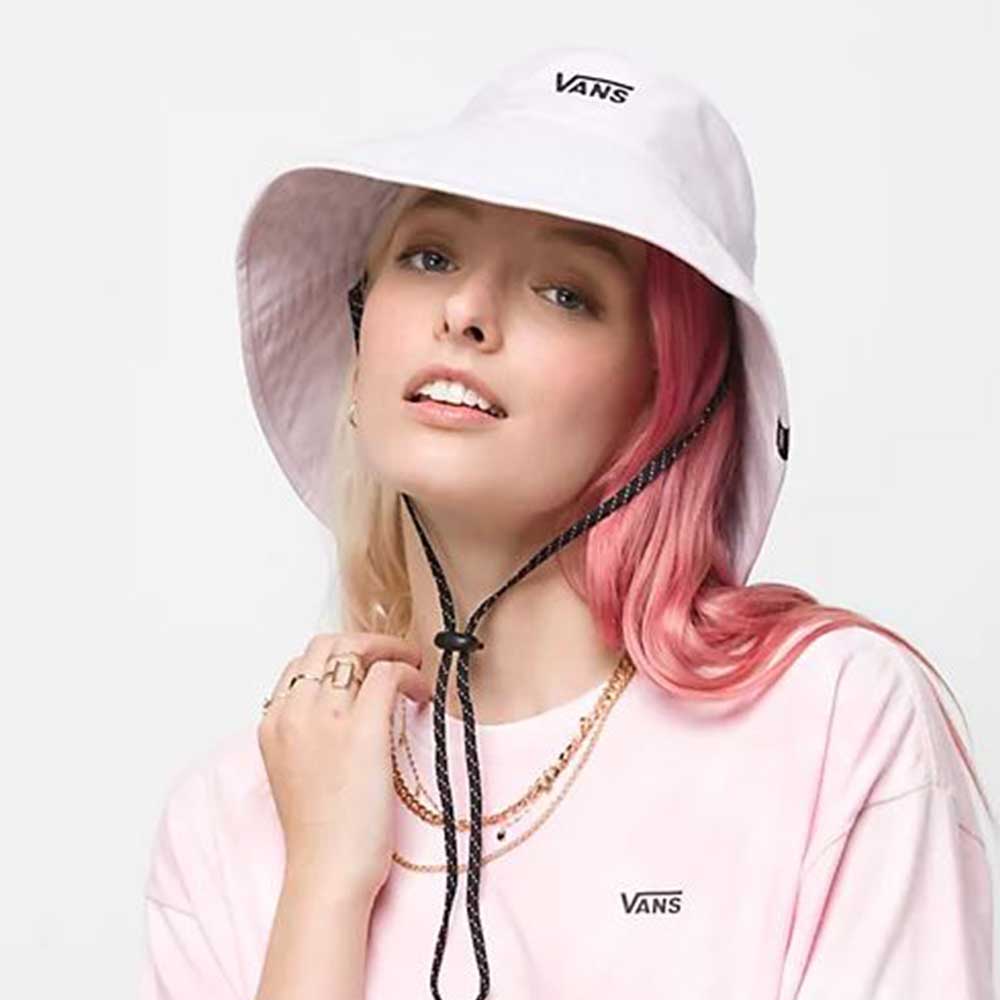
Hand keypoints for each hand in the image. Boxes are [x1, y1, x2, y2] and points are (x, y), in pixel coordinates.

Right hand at [258, 632, 433, 900]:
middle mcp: (293, 713)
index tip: (367, 666)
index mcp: (274, 724)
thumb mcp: (297, 772)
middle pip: (327, 645)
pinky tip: (420, 693)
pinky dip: (409, 674)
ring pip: (356, 649)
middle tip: (394, 657)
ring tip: (411, 669)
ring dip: (390, 652)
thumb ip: (309, 735)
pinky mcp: (360, 729)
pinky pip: (387, 674)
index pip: (303, 662)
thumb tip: (345, 709)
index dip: (342, 656)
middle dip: (366, 643)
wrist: (326, 873)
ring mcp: (324, 718)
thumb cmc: (320, 834)